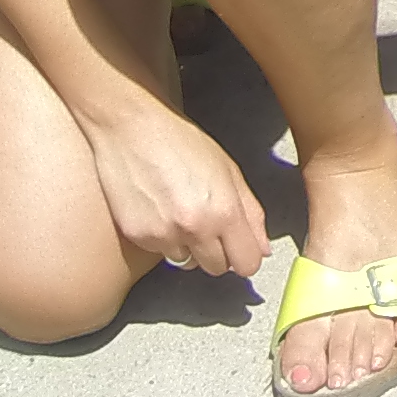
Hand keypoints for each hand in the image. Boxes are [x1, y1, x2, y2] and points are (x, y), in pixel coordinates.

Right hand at [81, 96, 268, 277]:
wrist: (133, 127)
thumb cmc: (184, 142)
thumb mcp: (229, 171)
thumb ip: (251, 213)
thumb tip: (263, 250)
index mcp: (224, 212)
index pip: (247, 264)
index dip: (246, 256)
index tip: (239, 246)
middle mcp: (195, 229)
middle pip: (217, 269)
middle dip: (218, 253)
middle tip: (209, 226)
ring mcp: (164, 235)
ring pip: (187, 263)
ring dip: (189, 247)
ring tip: (180, 213)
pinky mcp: (138, 236)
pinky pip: (160, 252)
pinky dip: (163, 239)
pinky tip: (159, 209)